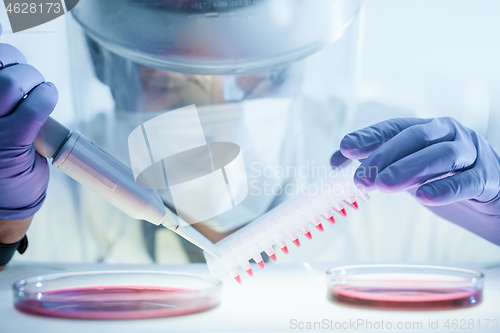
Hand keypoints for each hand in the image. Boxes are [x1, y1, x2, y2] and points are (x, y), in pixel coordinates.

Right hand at [0, 23, 58, 220]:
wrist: (2, 201)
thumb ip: (0, 102)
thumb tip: (13, 69)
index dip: (4, 56)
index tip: (11, 61)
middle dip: (21, 67)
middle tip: (30, 79)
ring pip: (11, 81)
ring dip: (33, 79)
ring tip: (39, 89)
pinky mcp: (6, 142)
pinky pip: (33, 108)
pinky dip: (46, 96)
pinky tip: (48, 95)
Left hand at [339, 117, 499, 244]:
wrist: (493, 201)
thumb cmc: (446, 179)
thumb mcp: (408, 171)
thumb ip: (377, 164)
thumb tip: (334, 162)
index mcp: (427, 130)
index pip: (395, 128)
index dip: (370, 136)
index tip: (345, 148)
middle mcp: (450, 135)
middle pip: (415, 138)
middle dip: (384, 156)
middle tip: (360, 178)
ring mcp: (473, 153)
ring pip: (441, 156)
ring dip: (409, 169)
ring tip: (384, 185)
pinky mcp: (490, 178)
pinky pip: (468, 181)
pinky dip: (445, 188)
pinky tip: (424, 197)